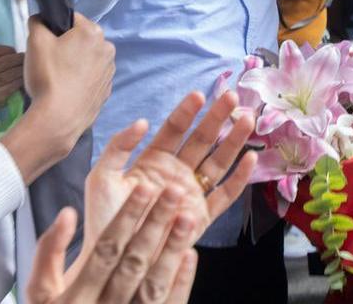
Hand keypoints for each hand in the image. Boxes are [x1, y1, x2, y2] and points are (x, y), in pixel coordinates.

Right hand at [6, 14, 114, 182]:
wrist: (59, 118)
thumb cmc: (48, 75)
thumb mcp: (35, 41)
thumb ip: (37, 22)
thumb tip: (41, 18)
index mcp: (93, 32)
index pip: (72, 19)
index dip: (55, 28)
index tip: (46, 44)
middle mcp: (108, 48)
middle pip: (82, 39)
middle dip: (67, 46)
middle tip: (50, 62)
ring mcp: (110, 71)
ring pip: (88, 58)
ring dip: (75, 63)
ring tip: (58, 78)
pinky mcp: (107, 90)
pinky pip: (91, 78)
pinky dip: (81, 80)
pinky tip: (68, 90)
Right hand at [26, 184, 197, 303]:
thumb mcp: (39, 293)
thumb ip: (47, 254)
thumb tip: (66, 213)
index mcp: (77, 294)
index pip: (106, 248)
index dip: (126, 218)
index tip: (145, 188)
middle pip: (133, 261)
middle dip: (155, 223)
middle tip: (174, 191)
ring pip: (154, 284)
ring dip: (173, 249)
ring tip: (188, 217)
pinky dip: (181, 283)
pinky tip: (191, 256)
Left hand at [81, 90, 257, 258]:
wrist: (112, 258)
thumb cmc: (104, 218)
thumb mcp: (102, 177)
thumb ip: (118, 148)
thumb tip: (142, 121)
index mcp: (154, 160)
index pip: (174, 130)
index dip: (186, 112)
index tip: (199, 95)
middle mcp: (176, 172)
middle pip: (202, 140)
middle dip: (217, 118)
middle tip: (231, 98)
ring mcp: (191, 193)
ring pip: (218, 162)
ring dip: (233, 140)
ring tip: (247, 119)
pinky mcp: (201, 216)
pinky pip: (224, 195)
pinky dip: (239, 178)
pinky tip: (250, 160)